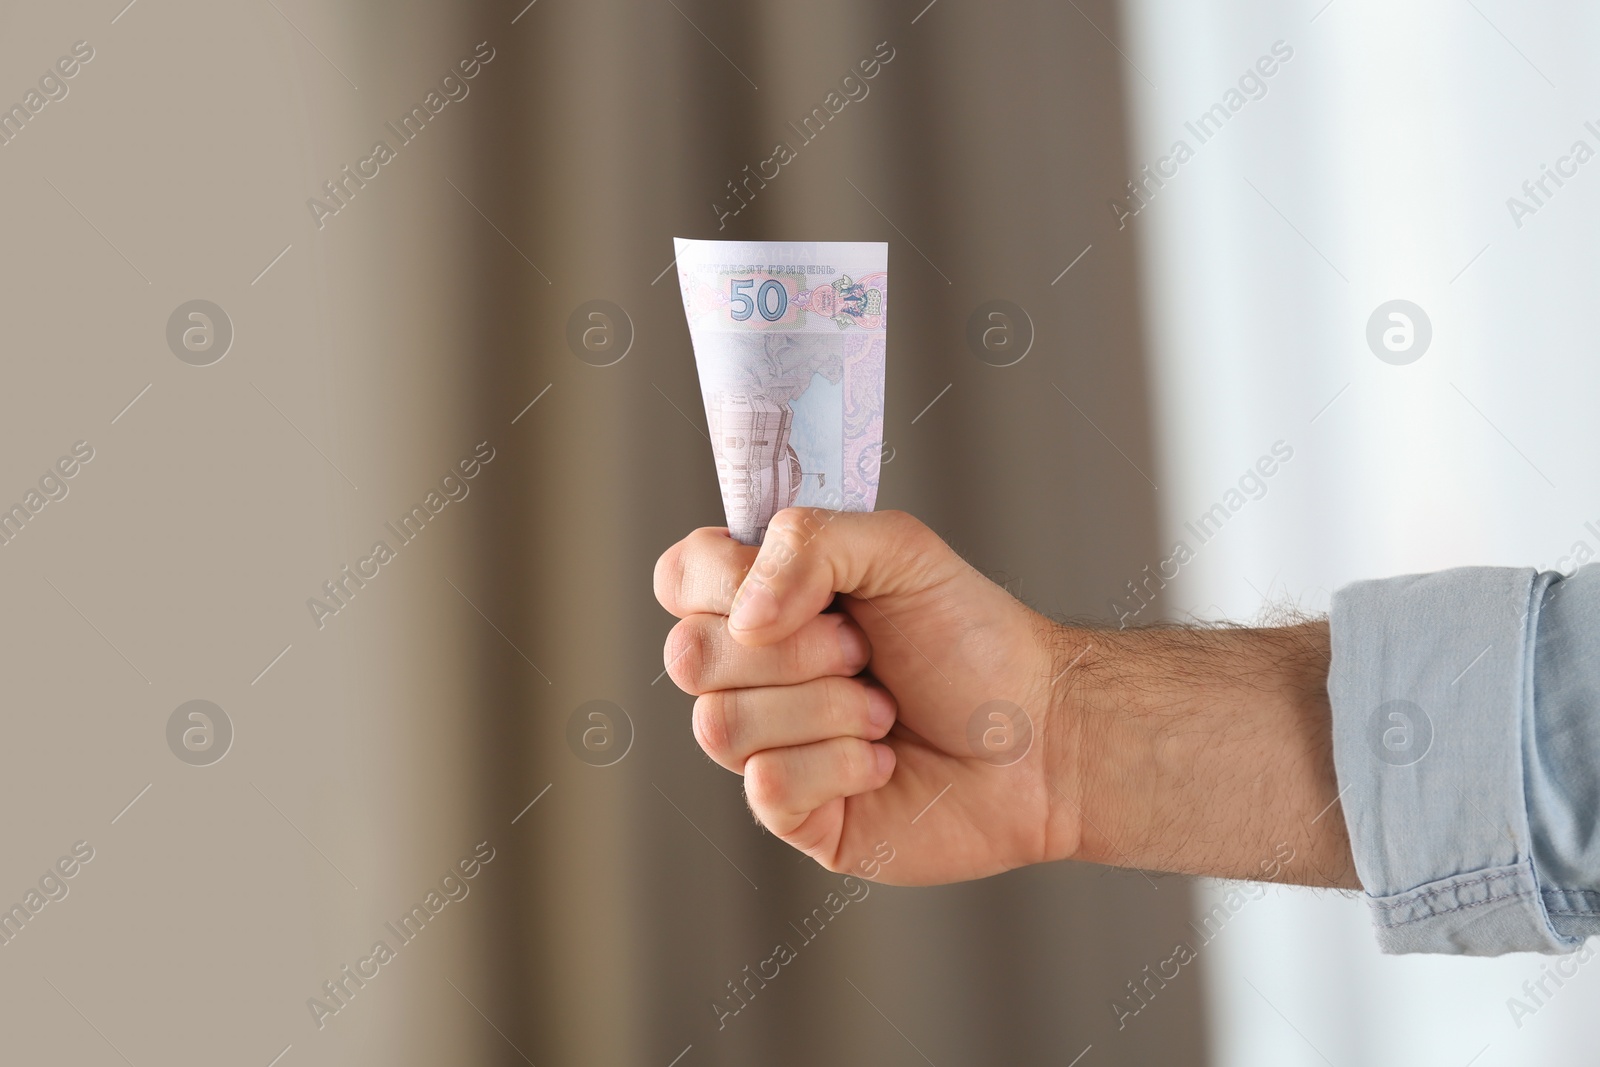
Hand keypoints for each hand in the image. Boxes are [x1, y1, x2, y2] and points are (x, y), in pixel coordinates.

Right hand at [653, 508, 1079, 884]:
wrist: (1044, 733)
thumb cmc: (976, 642)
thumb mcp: (900, 549)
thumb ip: (810, 542)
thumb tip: (747, 615)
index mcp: (768, 600)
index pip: (680, 578)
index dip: (723, 581)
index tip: (806, 589)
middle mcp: (755, 672)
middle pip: (690, 656)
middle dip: (796, 651)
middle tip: (865, 650)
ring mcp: (768, 746)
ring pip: (721, 726)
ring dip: (826, 710)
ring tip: (884, 709)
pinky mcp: (794, 815)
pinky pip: (766, 788)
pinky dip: (842, 764)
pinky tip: (884, 760)